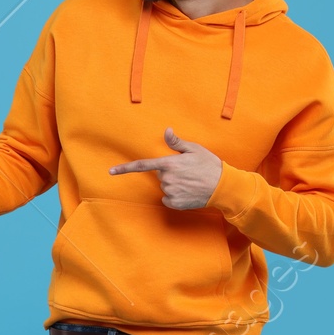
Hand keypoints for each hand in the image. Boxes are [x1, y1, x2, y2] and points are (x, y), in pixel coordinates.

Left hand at [109, 127, 223, 209]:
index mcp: (169, 164)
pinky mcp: (174, 203)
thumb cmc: (209, 165)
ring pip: (165, 187)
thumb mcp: (194, 149)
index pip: (142, 165)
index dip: (125, 168)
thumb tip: (166, 131)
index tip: (111, 171)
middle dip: (170, 173)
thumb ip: (177, 143)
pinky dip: (175, 196)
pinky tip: (188, 192)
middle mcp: (167, 179)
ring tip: (191, 182)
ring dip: (174, 184)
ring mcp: (170, 192)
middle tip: (188, 172)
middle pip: (160, 176)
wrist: (223, 186)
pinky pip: (168, 199)